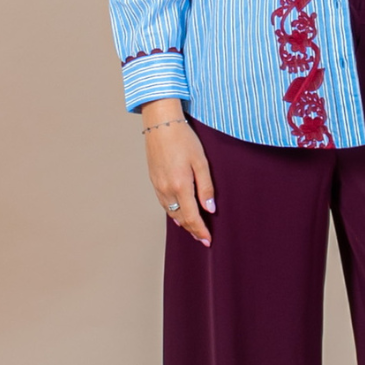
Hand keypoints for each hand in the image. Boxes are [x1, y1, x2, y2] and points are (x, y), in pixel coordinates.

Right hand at [140, 98, 214, 246]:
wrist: (161, 124)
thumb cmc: (184, 139)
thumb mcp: (201, 162)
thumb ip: (206, 187)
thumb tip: (210, 208)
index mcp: (180, 186)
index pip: (192, 217)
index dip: (200, 230)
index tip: (207, 240)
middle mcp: (167, 190)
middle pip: (180, 218)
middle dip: (192, 230)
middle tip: (202, 238)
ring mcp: (158, 186)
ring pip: (171, 212)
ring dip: (182, 222)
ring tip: (192, 229)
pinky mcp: (154, 180)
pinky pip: (163, 203)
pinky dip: (172, 212)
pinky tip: (178, 214)